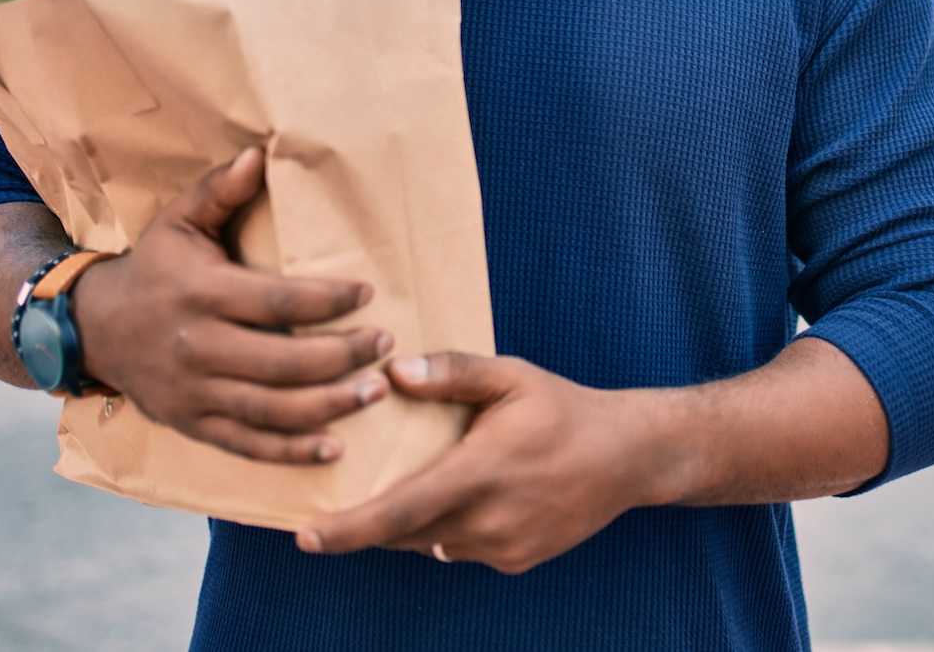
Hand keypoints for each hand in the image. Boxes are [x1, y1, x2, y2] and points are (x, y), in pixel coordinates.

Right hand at [73, 147, 392, 463]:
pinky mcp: (193, 425)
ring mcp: (194, 393)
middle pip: (283, 363)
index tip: (370, 293)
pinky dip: (292, 452)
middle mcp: (197, 348)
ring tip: (376, 390)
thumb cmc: (154, 268)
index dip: (328, 300)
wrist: (93, 328)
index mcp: (201, 294)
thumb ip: (220, 190)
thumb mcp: (178, 221)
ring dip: (330, 405)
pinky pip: (247, 446)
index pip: (277, 302)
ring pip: (271, 410)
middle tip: (386, 344)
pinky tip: (335, 447)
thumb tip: (259, 154)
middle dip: (342, 356)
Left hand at [295, 353, 674, 571]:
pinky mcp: (517, 561)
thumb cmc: (564, 409)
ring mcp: (504, 547)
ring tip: (415, 484)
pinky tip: (468, 495)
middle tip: (343, 497)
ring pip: (431, 544)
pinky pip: (461, 549)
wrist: (629, 456)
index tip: (304, 536)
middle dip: (369, 521)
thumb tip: (395, 372)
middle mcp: (488, 519)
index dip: (346, 530)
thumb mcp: (512, 377)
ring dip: (414, 522)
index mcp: (480, 472)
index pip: (397, 512)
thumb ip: (453, 373)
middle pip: (404, 533)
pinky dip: (451, 528)